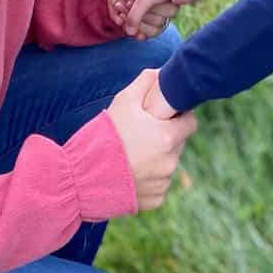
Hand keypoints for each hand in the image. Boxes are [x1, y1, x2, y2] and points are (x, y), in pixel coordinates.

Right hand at [107, 70, 196, 209]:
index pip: (190, 123)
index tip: (163, 116)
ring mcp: (163, 183)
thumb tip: (160, 72)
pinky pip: (158, 184)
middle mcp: (170, 162)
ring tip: (130, 154)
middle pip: (177, 143)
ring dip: (156, 158)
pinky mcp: (154, 200)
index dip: (178, 117)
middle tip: (140, 134)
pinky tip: (128, 172)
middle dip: (164, 137)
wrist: (81, 177)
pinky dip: (147, 179)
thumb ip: (145, 82)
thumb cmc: (104, 135)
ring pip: (167, 164)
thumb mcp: (123, 101)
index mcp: (167, 137)